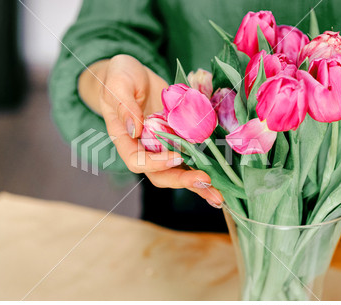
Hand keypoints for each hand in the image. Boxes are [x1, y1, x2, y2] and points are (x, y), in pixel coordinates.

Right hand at [78, 54, 223, 206]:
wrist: (132, 74)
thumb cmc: (120, 76)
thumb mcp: (117, 83)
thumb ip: (123, 105)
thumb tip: (134, 128)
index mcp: (125, 140)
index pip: (137, 161)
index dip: (155, 164)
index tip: (176, 157)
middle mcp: (144, 149)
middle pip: (161, 175)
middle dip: (183, 180)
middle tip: (205, 181)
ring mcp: (163, 146)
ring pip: (179, 171)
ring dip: (198, 184)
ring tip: (219, 195)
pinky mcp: (179, 138)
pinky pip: (192, 155)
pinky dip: (207, 166)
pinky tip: (223, 177)